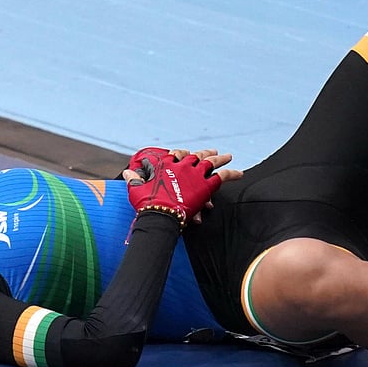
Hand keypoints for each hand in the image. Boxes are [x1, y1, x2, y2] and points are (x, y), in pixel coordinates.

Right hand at [123, 148, 241, 227]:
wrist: (159, 215)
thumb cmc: (146, 204)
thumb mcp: (136, 189)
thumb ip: (134, 180)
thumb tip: (126, 173)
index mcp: (166, 165)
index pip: (176, 154)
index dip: (182, 154)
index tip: (185, 154)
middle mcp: (182, 166)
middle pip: (197, 155)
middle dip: (205, 153)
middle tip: (213, 151)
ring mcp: (195, 174)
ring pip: (211, 162)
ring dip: (220, 158)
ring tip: (228, 156)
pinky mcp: (205, 185)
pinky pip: (222, 176)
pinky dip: (232, 174)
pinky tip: (240, 173)